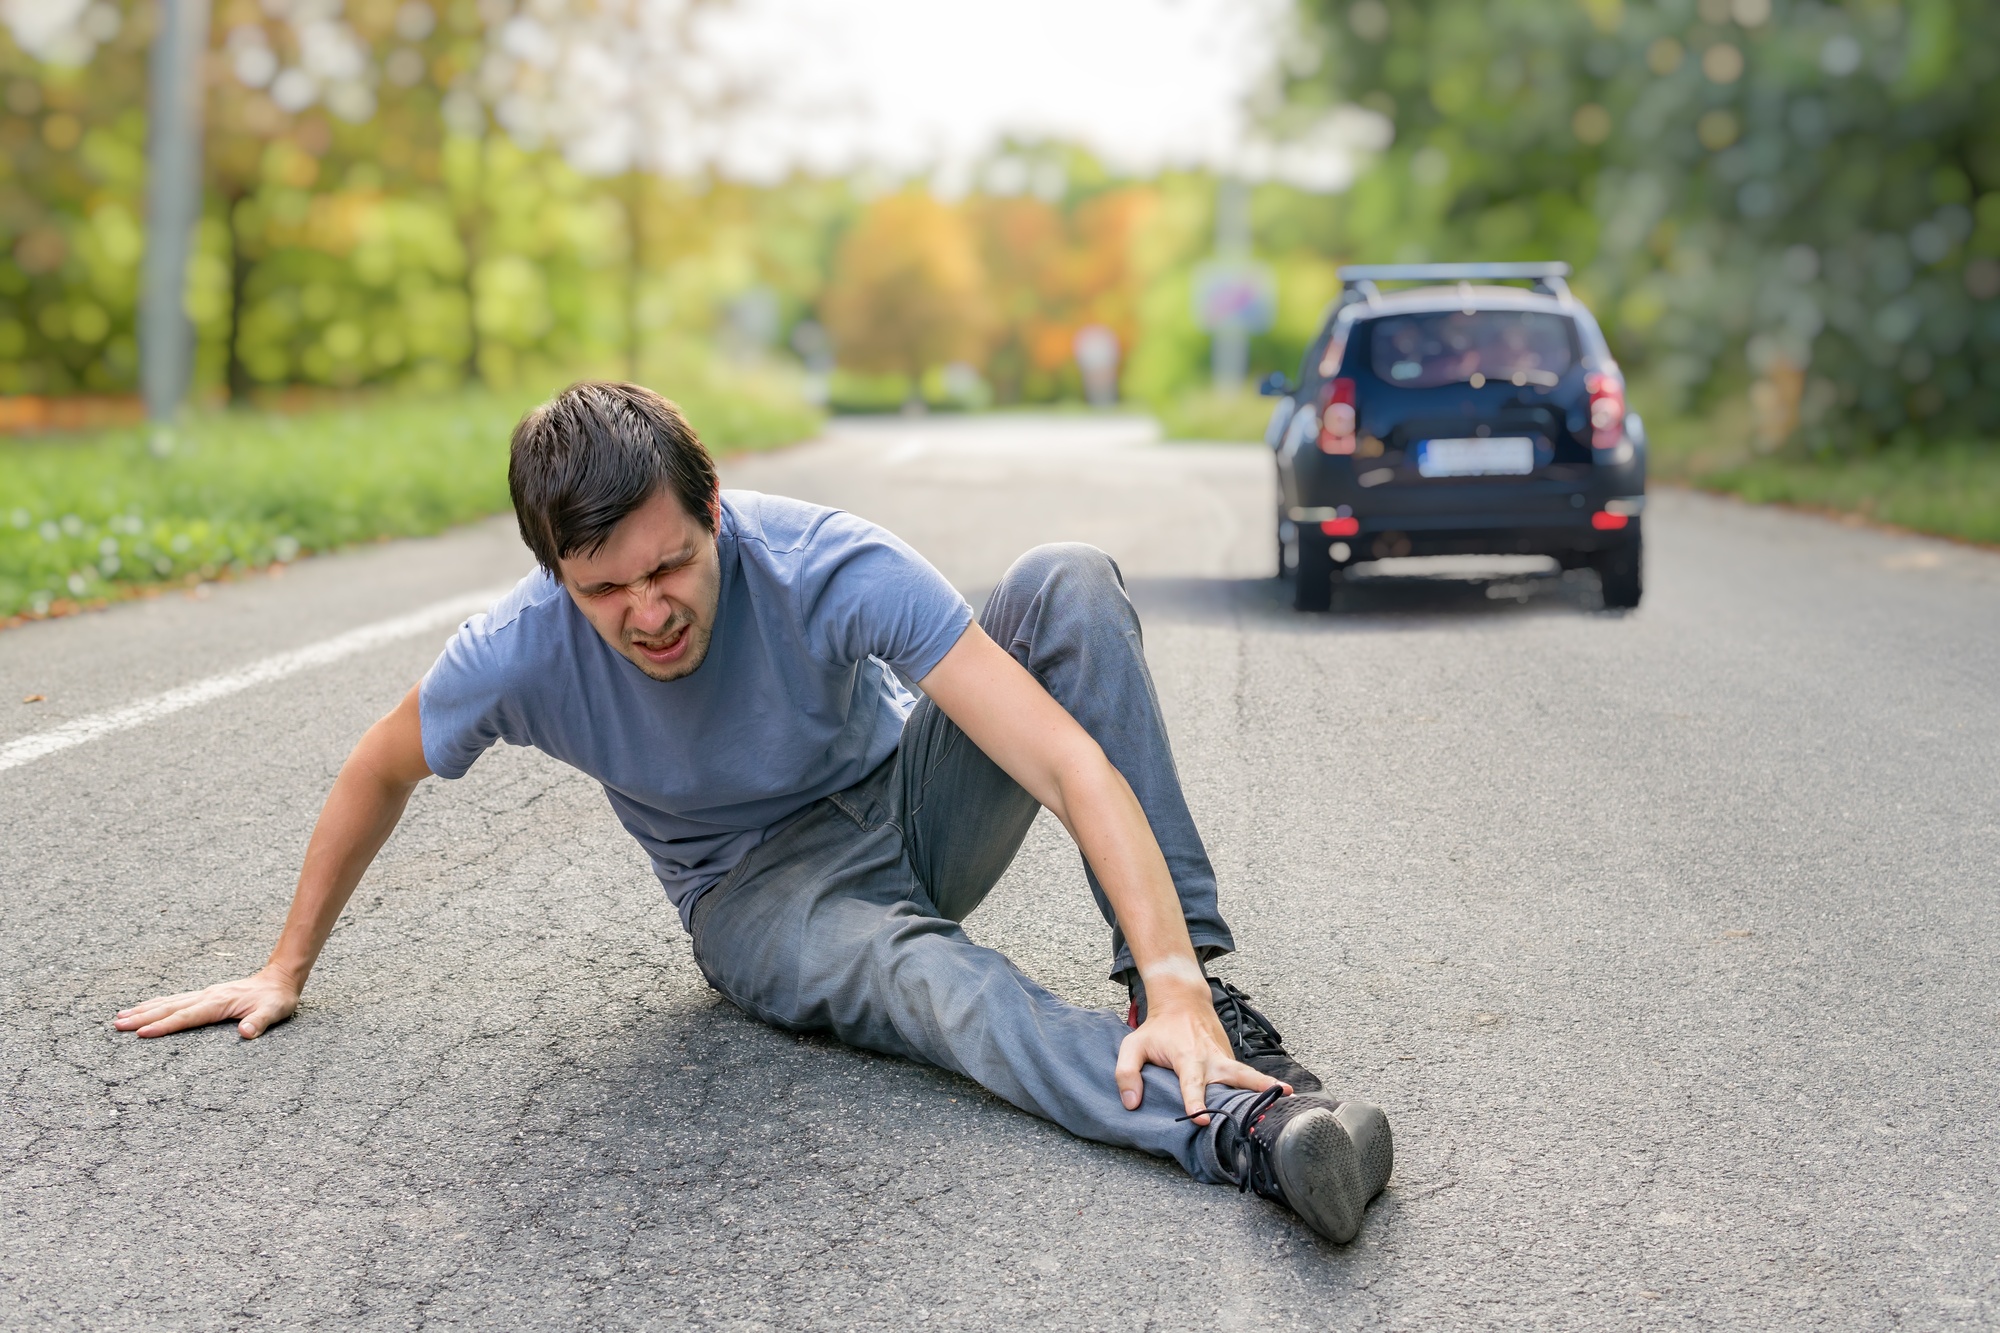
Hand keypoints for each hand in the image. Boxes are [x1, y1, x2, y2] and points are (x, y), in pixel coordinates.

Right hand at [113, 967, 300, 1039]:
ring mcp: (205, 994)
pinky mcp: (205, 995)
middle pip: (169, 1008)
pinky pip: (175, 999)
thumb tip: (246, 1033)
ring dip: (144, 1009)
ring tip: (120, 1017)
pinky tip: (144, 1008)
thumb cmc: (277, 999)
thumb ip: (260, 1022)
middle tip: (117, 1025)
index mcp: (219, 1003)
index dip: (164, 1025)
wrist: (280, 979)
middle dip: (142, 1017)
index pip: (186, 1016)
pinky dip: (156, 1004)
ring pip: (168, 1002)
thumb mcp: (275, 1011)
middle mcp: (207, 996)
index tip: (141, 1033)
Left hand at [1113, 973, 1286, 1124]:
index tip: (1200, 1118)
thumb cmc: (1157, 1028)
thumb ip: (1126, 1073)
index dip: (1195, 1101)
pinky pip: (1243, 1078)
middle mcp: (1211, 1059)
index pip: (1191, 1084)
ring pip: (1247, 1075)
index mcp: (1187, 1057)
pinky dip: (1259, 1088)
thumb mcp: (1132, 1046)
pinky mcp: (1229, 1061)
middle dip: (1253, 1087)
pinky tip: (1271, 1103)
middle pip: (1235, 1075)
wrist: (1182, 1001)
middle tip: (1273, 1098)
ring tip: (1288, 1097)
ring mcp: (1224, 1059)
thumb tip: (1132, 1103)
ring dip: (1266, 1086)